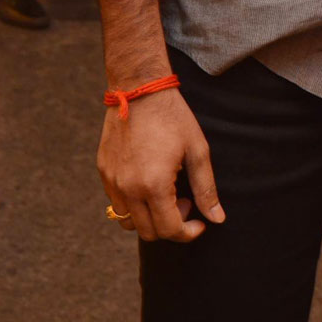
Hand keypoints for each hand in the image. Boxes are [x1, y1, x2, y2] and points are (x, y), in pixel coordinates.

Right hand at [97, 87, 224, 241]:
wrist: (140, 88)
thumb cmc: (173, 117)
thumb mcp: (197, 150)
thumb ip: (206, 188)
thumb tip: (217, 219)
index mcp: (153, 185)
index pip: (169, 230)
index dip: (188, 233)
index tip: (199, 222)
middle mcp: (128, 188)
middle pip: (148, 232)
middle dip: (170, 226)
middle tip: (184, 201)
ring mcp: (112, 181)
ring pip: (127, 222)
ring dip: (149, 218)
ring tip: (165, 193)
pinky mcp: (104, 171)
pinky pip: (116, 203)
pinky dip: (133, 204)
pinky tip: (148, 182)